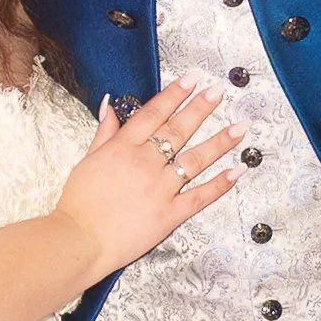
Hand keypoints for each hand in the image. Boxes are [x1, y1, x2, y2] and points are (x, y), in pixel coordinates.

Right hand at [57, 79, 243, 278]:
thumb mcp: (87, 161)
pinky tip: (238, 170)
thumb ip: (104, 133)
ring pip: (196, 159)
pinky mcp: (169, 214)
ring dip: (221, 141)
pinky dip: (221, 183)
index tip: (193, 79)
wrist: (79, 241)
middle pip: (178, 129)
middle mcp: (145, 163)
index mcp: (123, 148)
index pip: (154, 113)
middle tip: (219, 91)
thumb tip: (110, 104)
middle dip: (201, 108)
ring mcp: (160, 188)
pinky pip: (200, 196)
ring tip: (241, 127)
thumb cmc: (79, 204)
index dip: (175, 94)